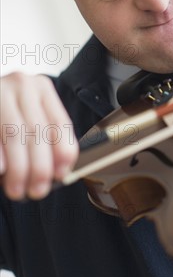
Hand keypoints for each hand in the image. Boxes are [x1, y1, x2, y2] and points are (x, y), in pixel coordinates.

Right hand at [0, 73, 78, 199]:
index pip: (60, 123)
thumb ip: (46, 137)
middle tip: (37, 191)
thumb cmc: (7, 113)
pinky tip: (1, 170)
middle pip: (37, 131)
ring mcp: (0, 91)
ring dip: (19, 167)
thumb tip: (59, 171)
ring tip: (17, 189)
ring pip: (15, 133)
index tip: (61, 175)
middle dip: (39, 167)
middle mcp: (22, 84)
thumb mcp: (31, 115)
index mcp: (42, 88)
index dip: (63, 152)